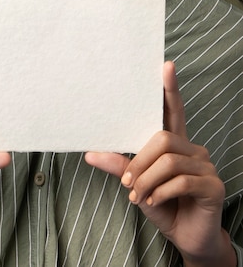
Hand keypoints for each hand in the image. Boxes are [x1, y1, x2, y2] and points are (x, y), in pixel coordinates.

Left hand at [85, 62, 235, 265]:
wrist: (187, 238)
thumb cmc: (163, 206)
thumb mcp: (136, 185)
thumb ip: (120, 167)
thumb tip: (90, 153)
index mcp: (175, 144)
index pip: (173, 110)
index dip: (169, 88)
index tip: (165, 65)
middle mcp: (193, 149)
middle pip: (161, 138)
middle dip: (140, 161)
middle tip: (129, 183)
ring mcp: (205, 166)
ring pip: (169, 160)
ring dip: (147, 181)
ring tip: (140, 196)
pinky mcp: (213, 185)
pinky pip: (181, 181)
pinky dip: (161, 192)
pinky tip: (155, 202)